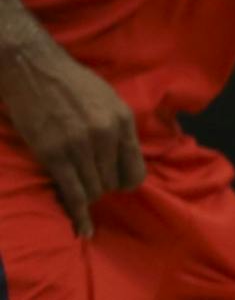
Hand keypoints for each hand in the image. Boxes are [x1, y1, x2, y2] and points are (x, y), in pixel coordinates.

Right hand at [0, 34, 145, 236]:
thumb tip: (126, 159)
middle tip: (87, 177)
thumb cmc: (73, 84)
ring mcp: (80, 147)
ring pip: (94, 190)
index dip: (125, 182)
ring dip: (87, 193)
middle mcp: (105, 136)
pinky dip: (79, 215)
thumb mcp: (110, 101)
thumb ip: (120, 130)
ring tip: (76, 182)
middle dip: (102, 185)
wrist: (34, 70)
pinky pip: (72, 194)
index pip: (135, 171)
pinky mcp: (54, 155)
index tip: (116, 183)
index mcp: (123, 123)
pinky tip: (84, 230)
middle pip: (112, 183)